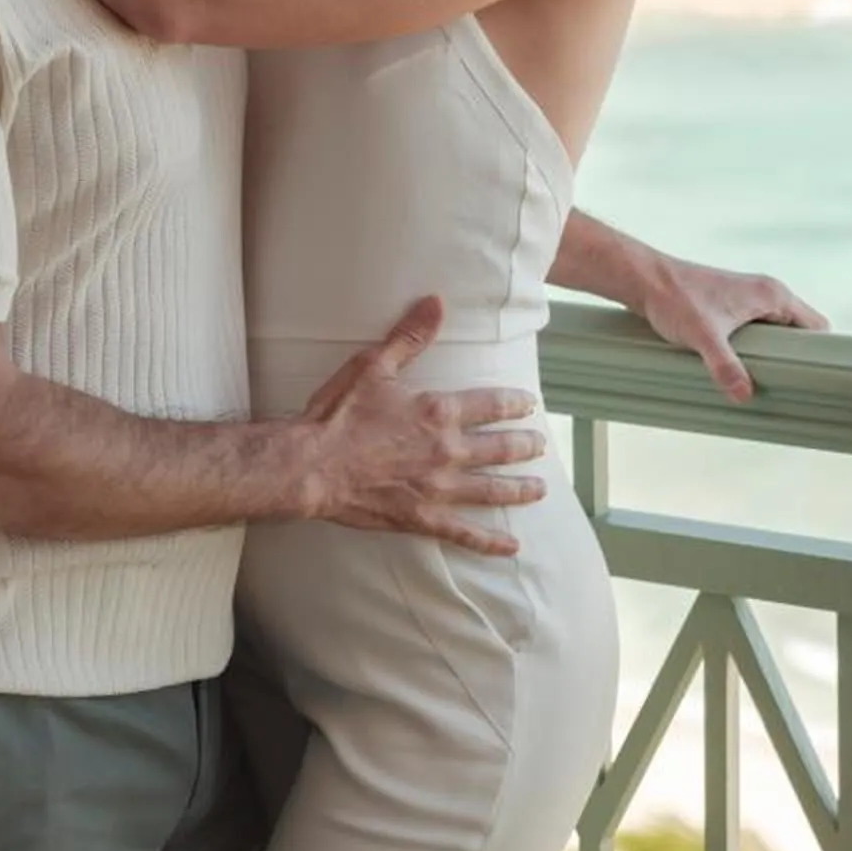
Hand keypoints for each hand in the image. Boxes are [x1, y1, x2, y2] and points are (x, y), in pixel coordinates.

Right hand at [297, 296, 549, 556]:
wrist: (311, 466)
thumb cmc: (339, 415)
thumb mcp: (373, 366)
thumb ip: (409, 336)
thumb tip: (436, 302)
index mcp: (438, 412)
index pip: (492, 405)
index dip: (515, 403)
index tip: (529, 404)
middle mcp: (447, 451)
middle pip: (500, 449)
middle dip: (525, 446)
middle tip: (540, 444)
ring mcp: (438, 488)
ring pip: (492, 490)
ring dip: (519, 489)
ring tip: (539, 489)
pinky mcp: (422, 518)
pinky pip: (464, 533)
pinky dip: (490, 543)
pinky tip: (511, 548)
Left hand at [632, 252, 827, 401]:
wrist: (645, 280)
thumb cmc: (675, 298)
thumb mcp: (704, 337)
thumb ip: (725, 366)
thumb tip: (744, 395)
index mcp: (772, 294)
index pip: (817, 326)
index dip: (819, 352)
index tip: (813, 379)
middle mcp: (766, 293)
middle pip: (799, 332)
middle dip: (796, 358)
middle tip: (788, 387)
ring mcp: (749, 298)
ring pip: (778, 332)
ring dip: (775, 355)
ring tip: (767, 382)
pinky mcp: (733, 306)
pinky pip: (760, 331)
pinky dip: (759, 349)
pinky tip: (746, 368)